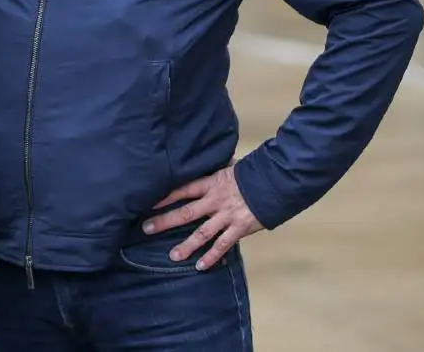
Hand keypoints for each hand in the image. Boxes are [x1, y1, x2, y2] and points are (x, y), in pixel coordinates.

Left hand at [141, 165, 263, 270]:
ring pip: (202, 233)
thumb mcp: (231, 167)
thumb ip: (217, 169)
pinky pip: (223, 245)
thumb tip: (208, 158)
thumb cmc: (253, 173)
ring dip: (186, 245)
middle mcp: (215, 201)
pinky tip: (200, 266)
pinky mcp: (239, 228)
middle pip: (185, 212)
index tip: (148, 203)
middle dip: (165, 221)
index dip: (165, 196)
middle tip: (147, 229)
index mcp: (211, 183)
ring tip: (173, 256)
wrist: (276, 182)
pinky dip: (211, 256)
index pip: (182, 190)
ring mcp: (226, 216)